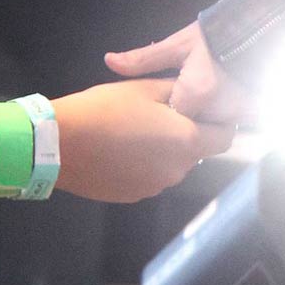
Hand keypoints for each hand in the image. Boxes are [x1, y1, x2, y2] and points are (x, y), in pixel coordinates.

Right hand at [51, 78, 234, 202]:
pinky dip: (141, 164)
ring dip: (161, 150)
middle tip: (156, 114)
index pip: (225, 137)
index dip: (219, 122)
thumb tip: (194, 95)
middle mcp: (177, 171)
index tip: (202, 111)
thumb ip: (178, 91)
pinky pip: (148, 176)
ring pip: (170, 164)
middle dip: (183, 133)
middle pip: (195, 151)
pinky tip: (118, 149)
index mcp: (187, 141)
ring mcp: (155, 187)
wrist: (59, 144)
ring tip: (131, 131)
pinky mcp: (133, 196)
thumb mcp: (144, 88)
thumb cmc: (104, 110)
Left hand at [106, 20, 257, 125]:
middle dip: (179, 127)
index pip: (168, 122)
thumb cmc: (212, 37)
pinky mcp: (252, 115)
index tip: (153, 113)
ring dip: (199, 126)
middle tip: (171, 111)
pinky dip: (218, 124)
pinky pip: (227, 128)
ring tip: (190, 111)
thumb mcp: (177, 45)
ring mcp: (237, 116)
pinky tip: (212, 111)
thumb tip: (108, 61)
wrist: (257, 29)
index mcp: (195, 94)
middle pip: (190, 133)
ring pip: (208, 134)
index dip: (160, 119)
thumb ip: (144, 59)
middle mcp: (217, 111)